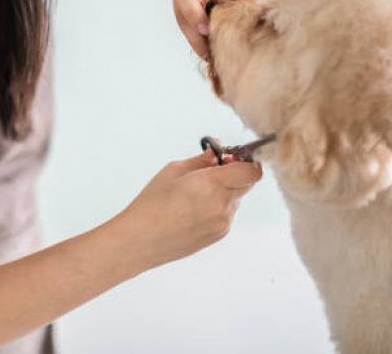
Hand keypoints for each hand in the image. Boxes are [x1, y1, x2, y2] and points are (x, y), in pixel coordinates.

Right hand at [113, 148, 262, 271]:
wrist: (140, 239)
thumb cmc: (151, 203)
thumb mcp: (173, 171)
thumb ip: (201, 160)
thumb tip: (216, 152)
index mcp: (211, 184)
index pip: (251, 171)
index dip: (246, 161)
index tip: (232, 158)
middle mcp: (222, 204)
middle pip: (247, 183)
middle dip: (235, 174)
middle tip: (213, 171)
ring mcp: (223, 222)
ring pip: (236, 199)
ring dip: (226, 191)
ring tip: (196, 194)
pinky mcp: (219, 235)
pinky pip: (227, 214)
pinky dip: (218, 207)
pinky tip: (193, 209)